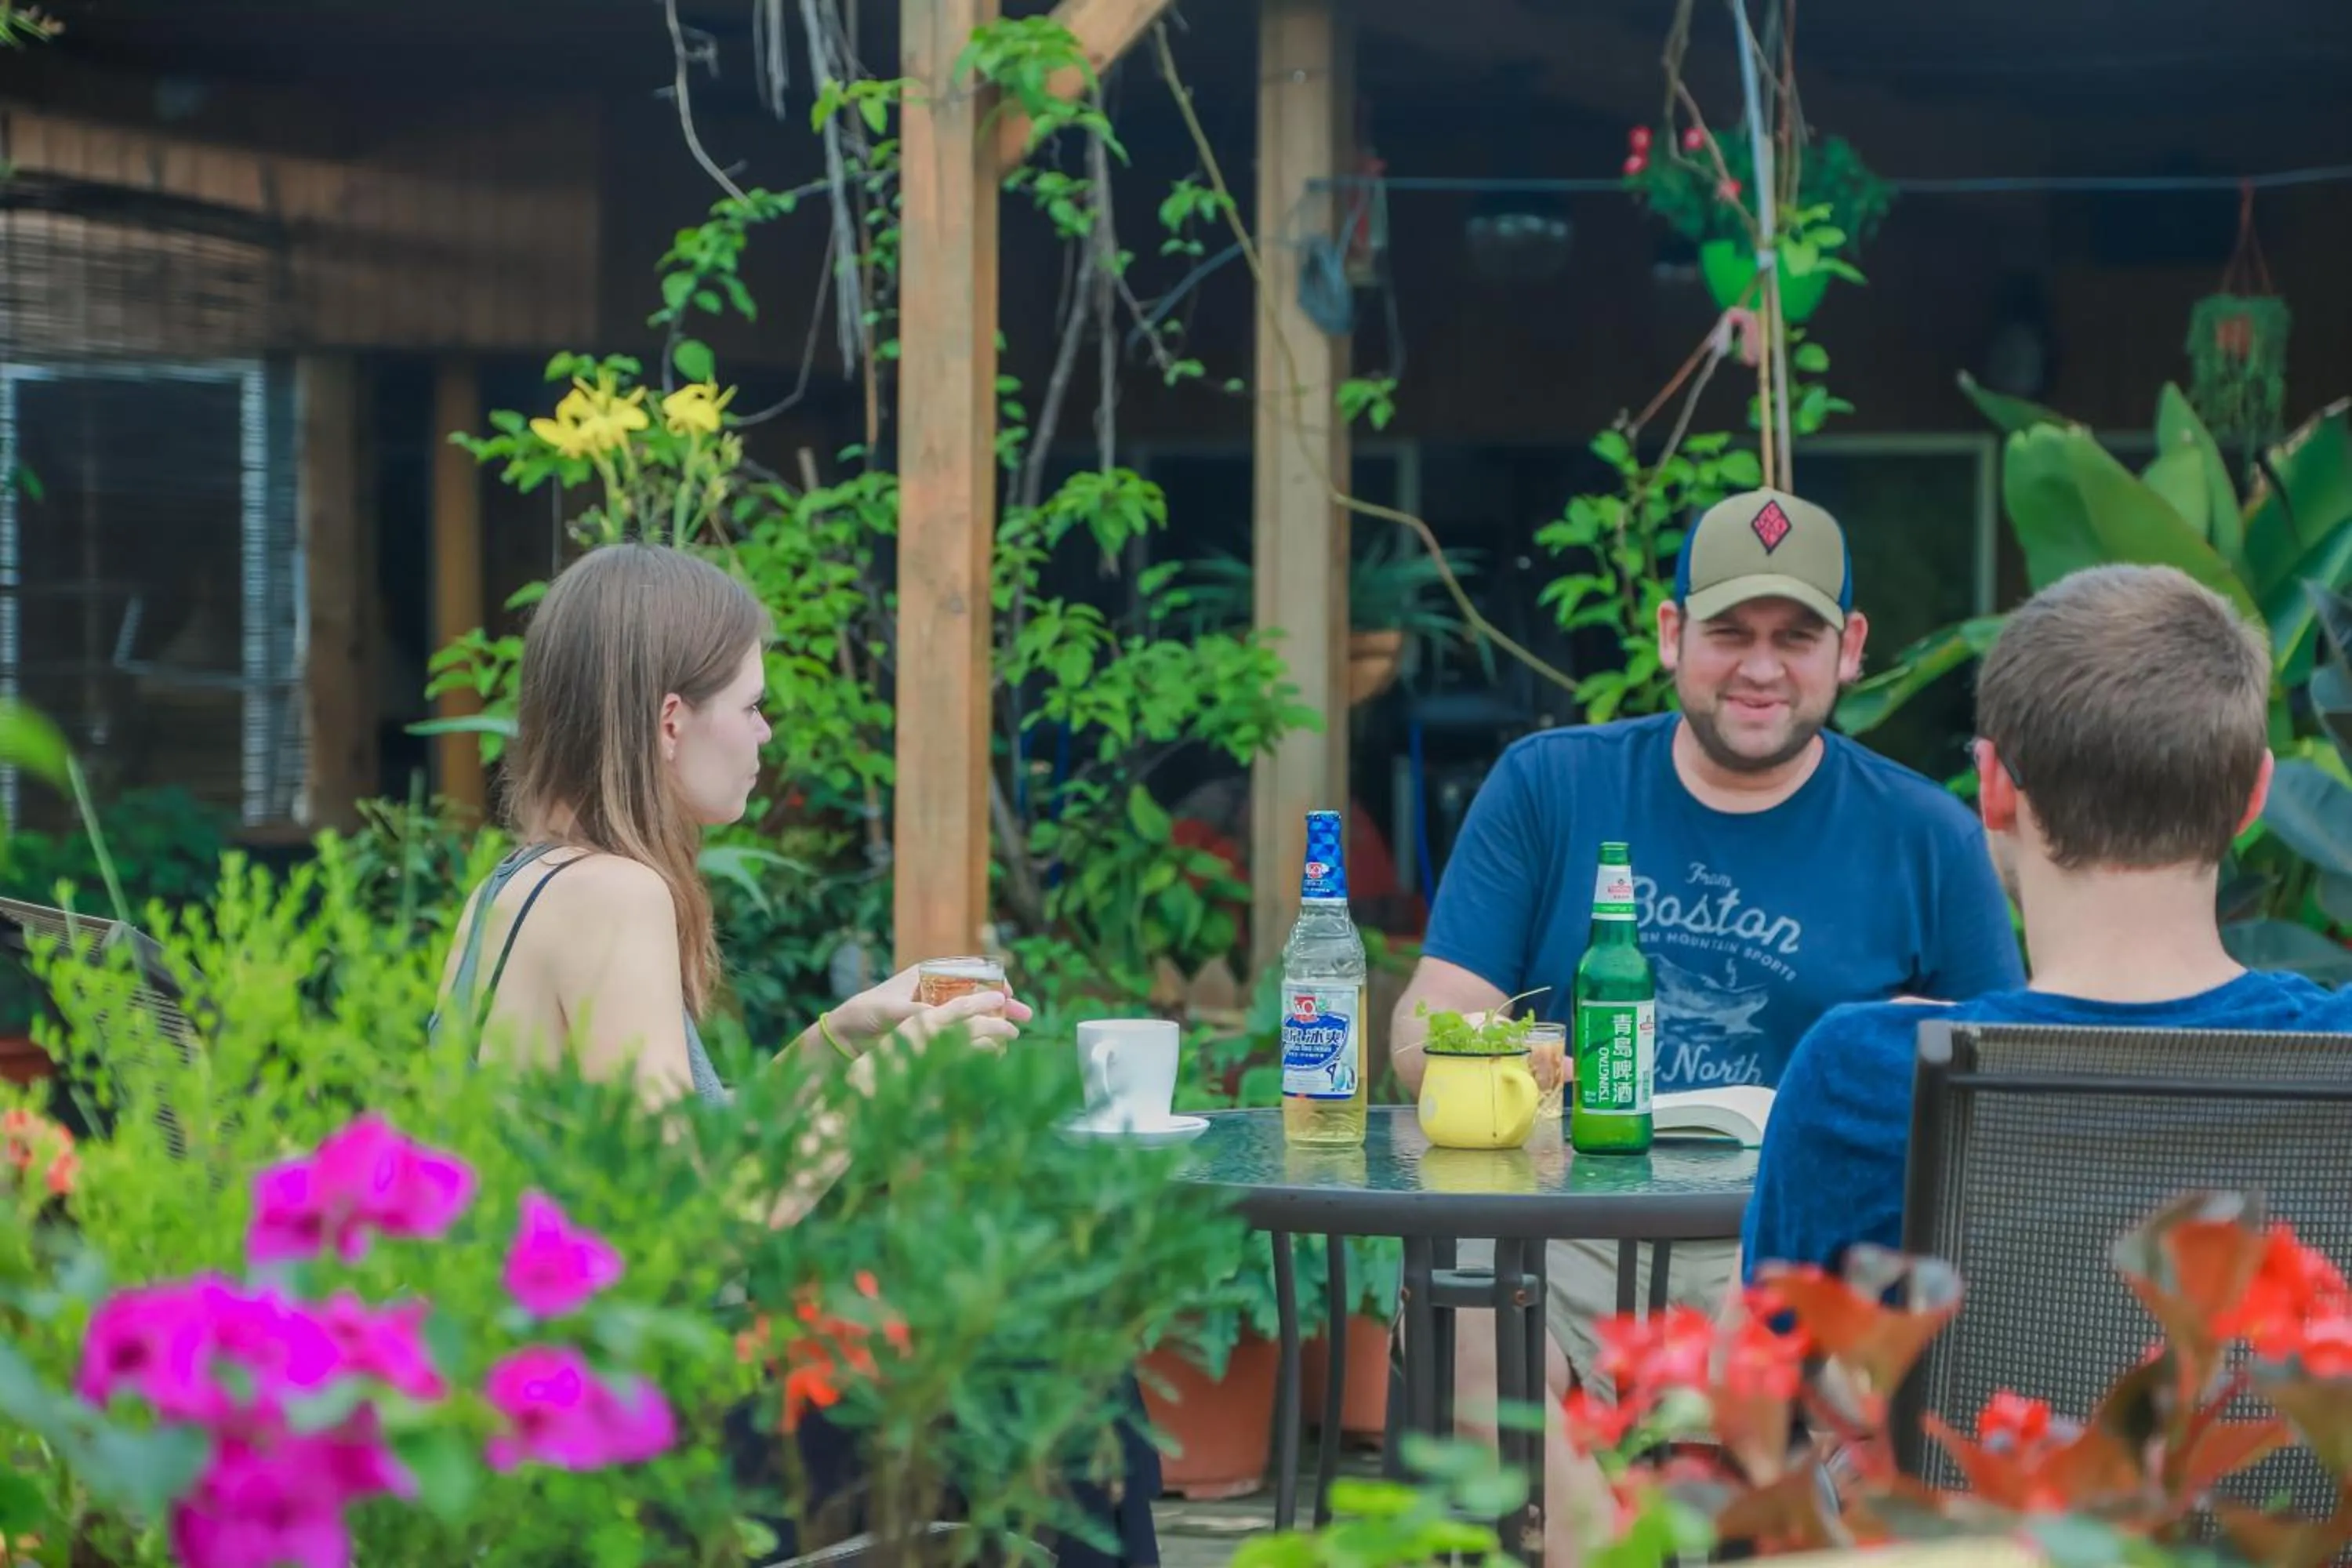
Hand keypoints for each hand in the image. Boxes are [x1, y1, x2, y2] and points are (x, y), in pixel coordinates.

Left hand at [824, 962, 1034, 1054]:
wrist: (846, 1034)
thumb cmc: (866, 1013)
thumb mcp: (892, 1011)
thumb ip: (918, 1013)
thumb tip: (943, 1018)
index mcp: (927, 974)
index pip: (969, 971)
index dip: (992, 981)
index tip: (1008, 994)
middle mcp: (935, 989)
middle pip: (977, 992)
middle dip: (1002, 1003)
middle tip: (1026, 1015)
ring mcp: (935, 1009)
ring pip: (973, 1012)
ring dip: (994, 1021)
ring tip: (1016, 1034)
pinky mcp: (932, 1029)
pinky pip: (961, 1029)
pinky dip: (978, 1036)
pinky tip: (992, 1049)